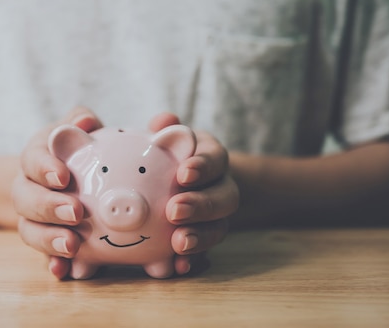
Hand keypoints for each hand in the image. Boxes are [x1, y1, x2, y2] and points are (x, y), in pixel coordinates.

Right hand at [12, 106, 102, 278]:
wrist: (62, 178)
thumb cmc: (75, 149)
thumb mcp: (76, 129)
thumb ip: (81, 120)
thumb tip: (85, 122)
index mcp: (36, 158)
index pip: (32, 159)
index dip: (44, 168)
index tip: (63, 176)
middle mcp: (27, 188)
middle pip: (25, 199)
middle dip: (48, 207)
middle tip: (76, 212)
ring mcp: (32, 218)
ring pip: (29, 230)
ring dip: (48, 239)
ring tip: (73, 246)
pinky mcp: (44, 241)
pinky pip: (42, 256)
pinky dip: (51, 264)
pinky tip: (63, 272)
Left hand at [150, 113, 239, 274]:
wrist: (180, 181)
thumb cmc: (166, 153)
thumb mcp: (165, 136)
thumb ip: (163, 128)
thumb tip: (164, 121)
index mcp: (211, 157)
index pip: (215, 158)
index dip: (204, 166)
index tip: (184, 173)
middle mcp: (220, 186)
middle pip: (224, 197)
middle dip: (202, 205)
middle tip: (174, 210)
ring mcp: (217, 216)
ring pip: (219, 227)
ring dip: (201, 237)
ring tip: (178, 244)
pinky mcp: (206, 238)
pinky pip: (207, 253)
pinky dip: (195, 261)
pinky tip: (179, 267)